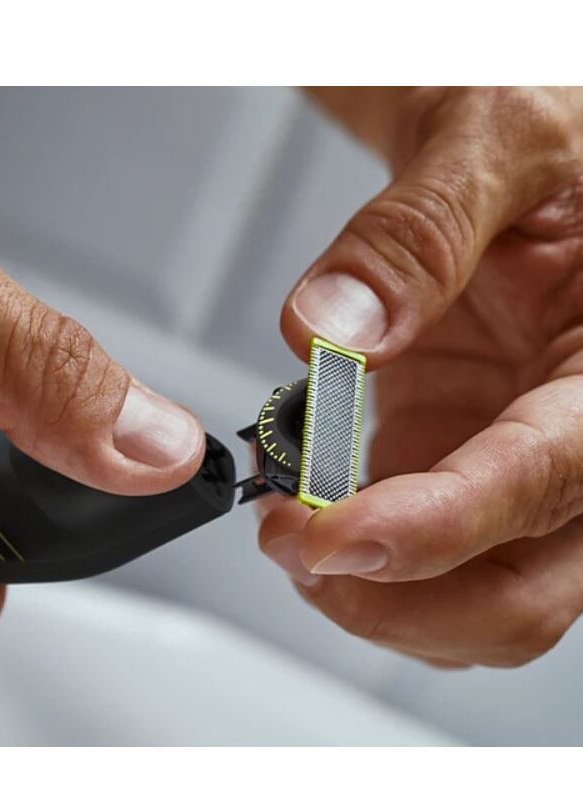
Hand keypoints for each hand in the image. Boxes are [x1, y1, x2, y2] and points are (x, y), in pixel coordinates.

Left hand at [261, 87, 582, 667]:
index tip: (334, 539)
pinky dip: (353, 559)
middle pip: (524, 592)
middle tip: (291, 546)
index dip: (439, 528)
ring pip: (470, 598)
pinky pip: (416, 554)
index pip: (550, 478)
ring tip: (285, 532)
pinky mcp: (458, 464)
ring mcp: (518, 464)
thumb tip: (329, 327)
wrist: (521, 156)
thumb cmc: (543, 139)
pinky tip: (302, 518)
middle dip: (399, 598)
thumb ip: (414, 237)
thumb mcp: (491, 141)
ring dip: (371, 596)